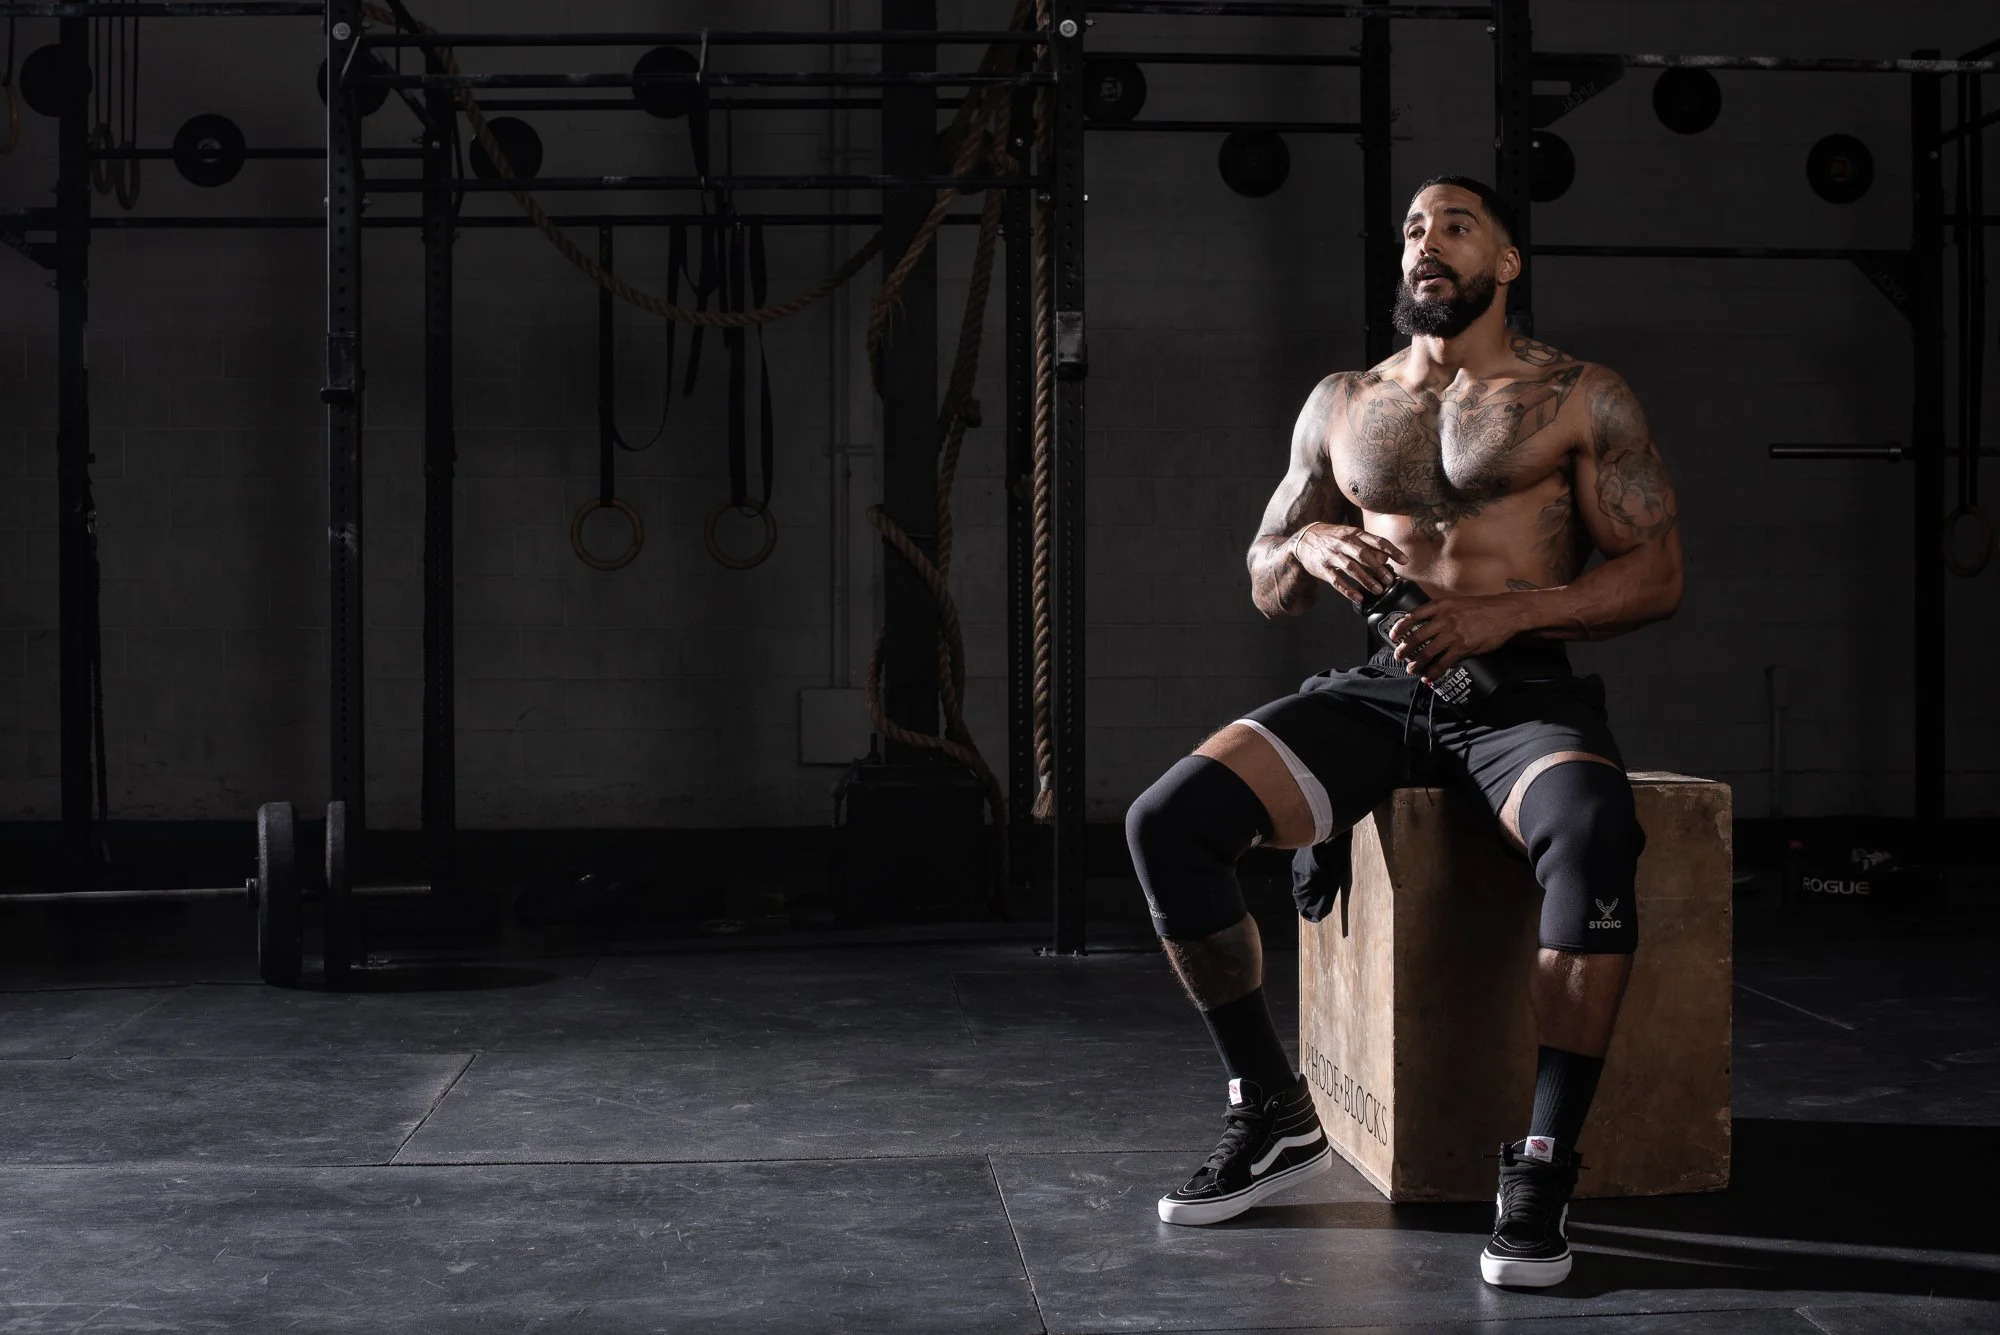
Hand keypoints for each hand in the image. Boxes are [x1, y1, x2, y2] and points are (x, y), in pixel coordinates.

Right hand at [1291, 524, 1407, 604]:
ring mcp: (1332, 556)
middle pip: (1364, 555)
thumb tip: (1385, 558)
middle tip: (1390, 580)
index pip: (1376, 541)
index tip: (1404, 561)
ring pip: (1351, 568)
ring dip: (1366, 579)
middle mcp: (1343, 543)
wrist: (1304, 538)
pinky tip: (1358, 597)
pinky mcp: (1322, 568)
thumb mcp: (1350, 535)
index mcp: (1353, 534)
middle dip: (1378, 569)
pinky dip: (1348, 590)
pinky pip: (1336, 581)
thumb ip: (1367, 545)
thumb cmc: (1332, 538)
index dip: (1392, 551)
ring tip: (1378, 590)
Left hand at [1385, 592, 1524, 680]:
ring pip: (1428, 652)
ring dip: (1416, 663)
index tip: (1393, 635)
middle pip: (1417, 636)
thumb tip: (1428, 624)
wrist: (1506, 612)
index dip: (1400, 627)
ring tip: (1411, 669)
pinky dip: (1434, 671)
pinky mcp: (1463, 647)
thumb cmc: (1484, 607)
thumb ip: (1443, 612)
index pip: (1413, 616)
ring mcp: (1453, 634)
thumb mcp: (1458, 603)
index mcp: (1441, 606)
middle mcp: (1444, 619)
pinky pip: (1444, 662)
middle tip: (1398, 656)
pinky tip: (1428, 676)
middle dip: (1404, 649)